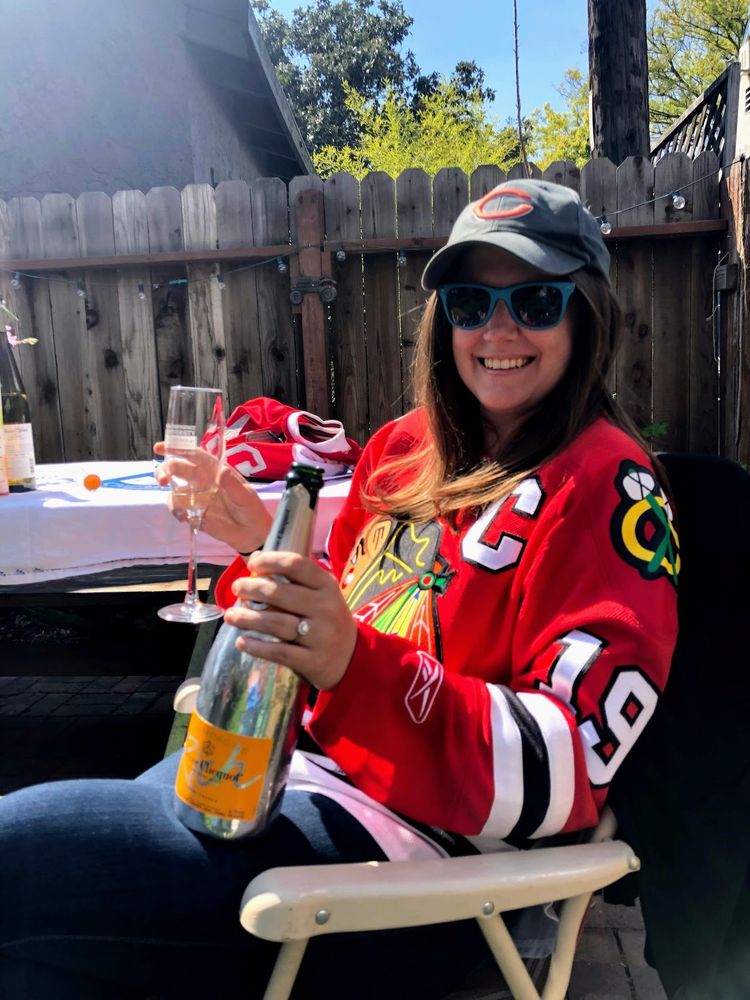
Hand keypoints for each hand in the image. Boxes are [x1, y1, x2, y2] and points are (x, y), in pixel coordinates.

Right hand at [154, 442, 270, 552]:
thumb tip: (222, 471)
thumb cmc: (251, 509)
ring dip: (171, 498)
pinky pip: (179, 509)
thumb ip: (233, 484)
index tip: (160, 448)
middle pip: (178, 469)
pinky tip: (185, 518)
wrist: (252, 533)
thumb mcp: (245, 495)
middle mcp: (202, 481)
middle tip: (162, 479)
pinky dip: (177, 512)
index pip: (194, 455)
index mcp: (215, 471)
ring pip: (175, 490)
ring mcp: (197, 497)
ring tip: (180, 511)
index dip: (178, 449)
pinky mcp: (194, 513)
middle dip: (165, 471)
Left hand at [222, 550, 357, 690]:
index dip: (270, 561)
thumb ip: (295, 580)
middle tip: (237, 589)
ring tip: (230, 616)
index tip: (252, 563)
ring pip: (277, 623)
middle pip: (281, 593)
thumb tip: (256, 558)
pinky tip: (242, 641)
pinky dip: (257, 647)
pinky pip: (279, 652)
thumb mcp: (322, 595)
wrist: (352, 658)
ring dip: (248, 618)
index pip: (296, 565)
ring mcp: (320, 636)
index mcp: (327, 586)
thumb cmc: (327, 619)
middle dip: (252, 589)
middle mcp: (325, 608)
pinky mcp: (313, 661)